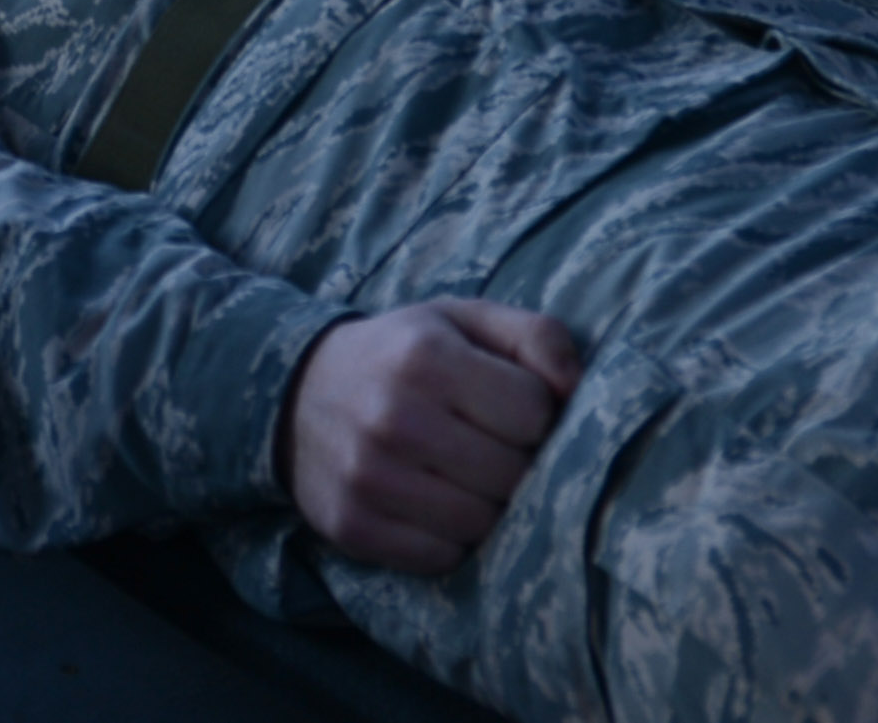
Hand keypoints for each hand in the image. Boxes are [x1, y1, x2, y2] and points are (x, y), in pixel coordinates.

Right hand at [281, 299, 583, 574]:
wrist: (299, 394)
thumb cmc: (404, 354)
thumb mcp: (465, 320)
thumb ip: (535, 337)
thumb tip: (577, 391)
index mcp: (428, 357)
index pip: (533, 412)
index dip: (536, 415)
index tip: (512, 410)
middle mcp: (395, 418)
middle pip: (511, 473)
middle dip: (517, 464)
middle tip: (494, 448)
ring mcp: (370, 478)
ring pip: (481, 522)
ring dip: (488, 506)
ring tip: (467, 477)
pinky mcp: (353, 527)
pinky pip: (440, 557)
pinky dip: (450, 539)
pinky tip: (436, 505)